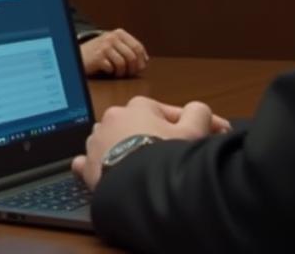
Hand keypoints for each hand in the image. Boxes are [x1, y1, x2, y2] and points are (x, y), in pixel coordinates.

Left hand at [70, 96, 231, 188]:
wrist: (140, 188)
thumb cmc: (165, 157)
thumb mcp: (193, 131)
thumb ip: (199, 113)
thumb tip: (198, 110)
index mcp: (138, 106)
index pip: (169, 113)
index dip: (192, 125)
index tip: (206, 136)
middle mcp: (112, 118)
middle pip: (141, 127)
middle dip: (157, 137)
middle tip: (174, 154)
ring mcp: (97, 141)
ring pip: (115, 142)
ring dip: (128, 149)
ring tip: (145, 165)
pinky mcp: (88, 165)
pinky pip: (90, 161)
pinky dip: (100, 164)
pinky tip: (110, 169)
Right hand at [80, 28, 148, 77]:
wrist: (79, 54)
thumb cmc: (99, 52)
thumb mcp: (114, 45)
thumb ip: (129, 49)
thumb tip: (145, 60)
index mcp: (119, 33)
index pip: (137, 47)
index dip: (142, 60)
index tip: (140, 68)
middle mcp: (112, 37)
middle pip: (132, 56)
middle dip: (133, 68)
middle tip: (129, 73)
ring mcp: (104, 46)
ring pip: (123, 63)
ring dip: (122, 72)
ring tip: (118, 73)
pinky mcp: (98, 56)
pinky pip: (113, 68)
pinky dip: (112, 72)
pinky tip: (109, 71)